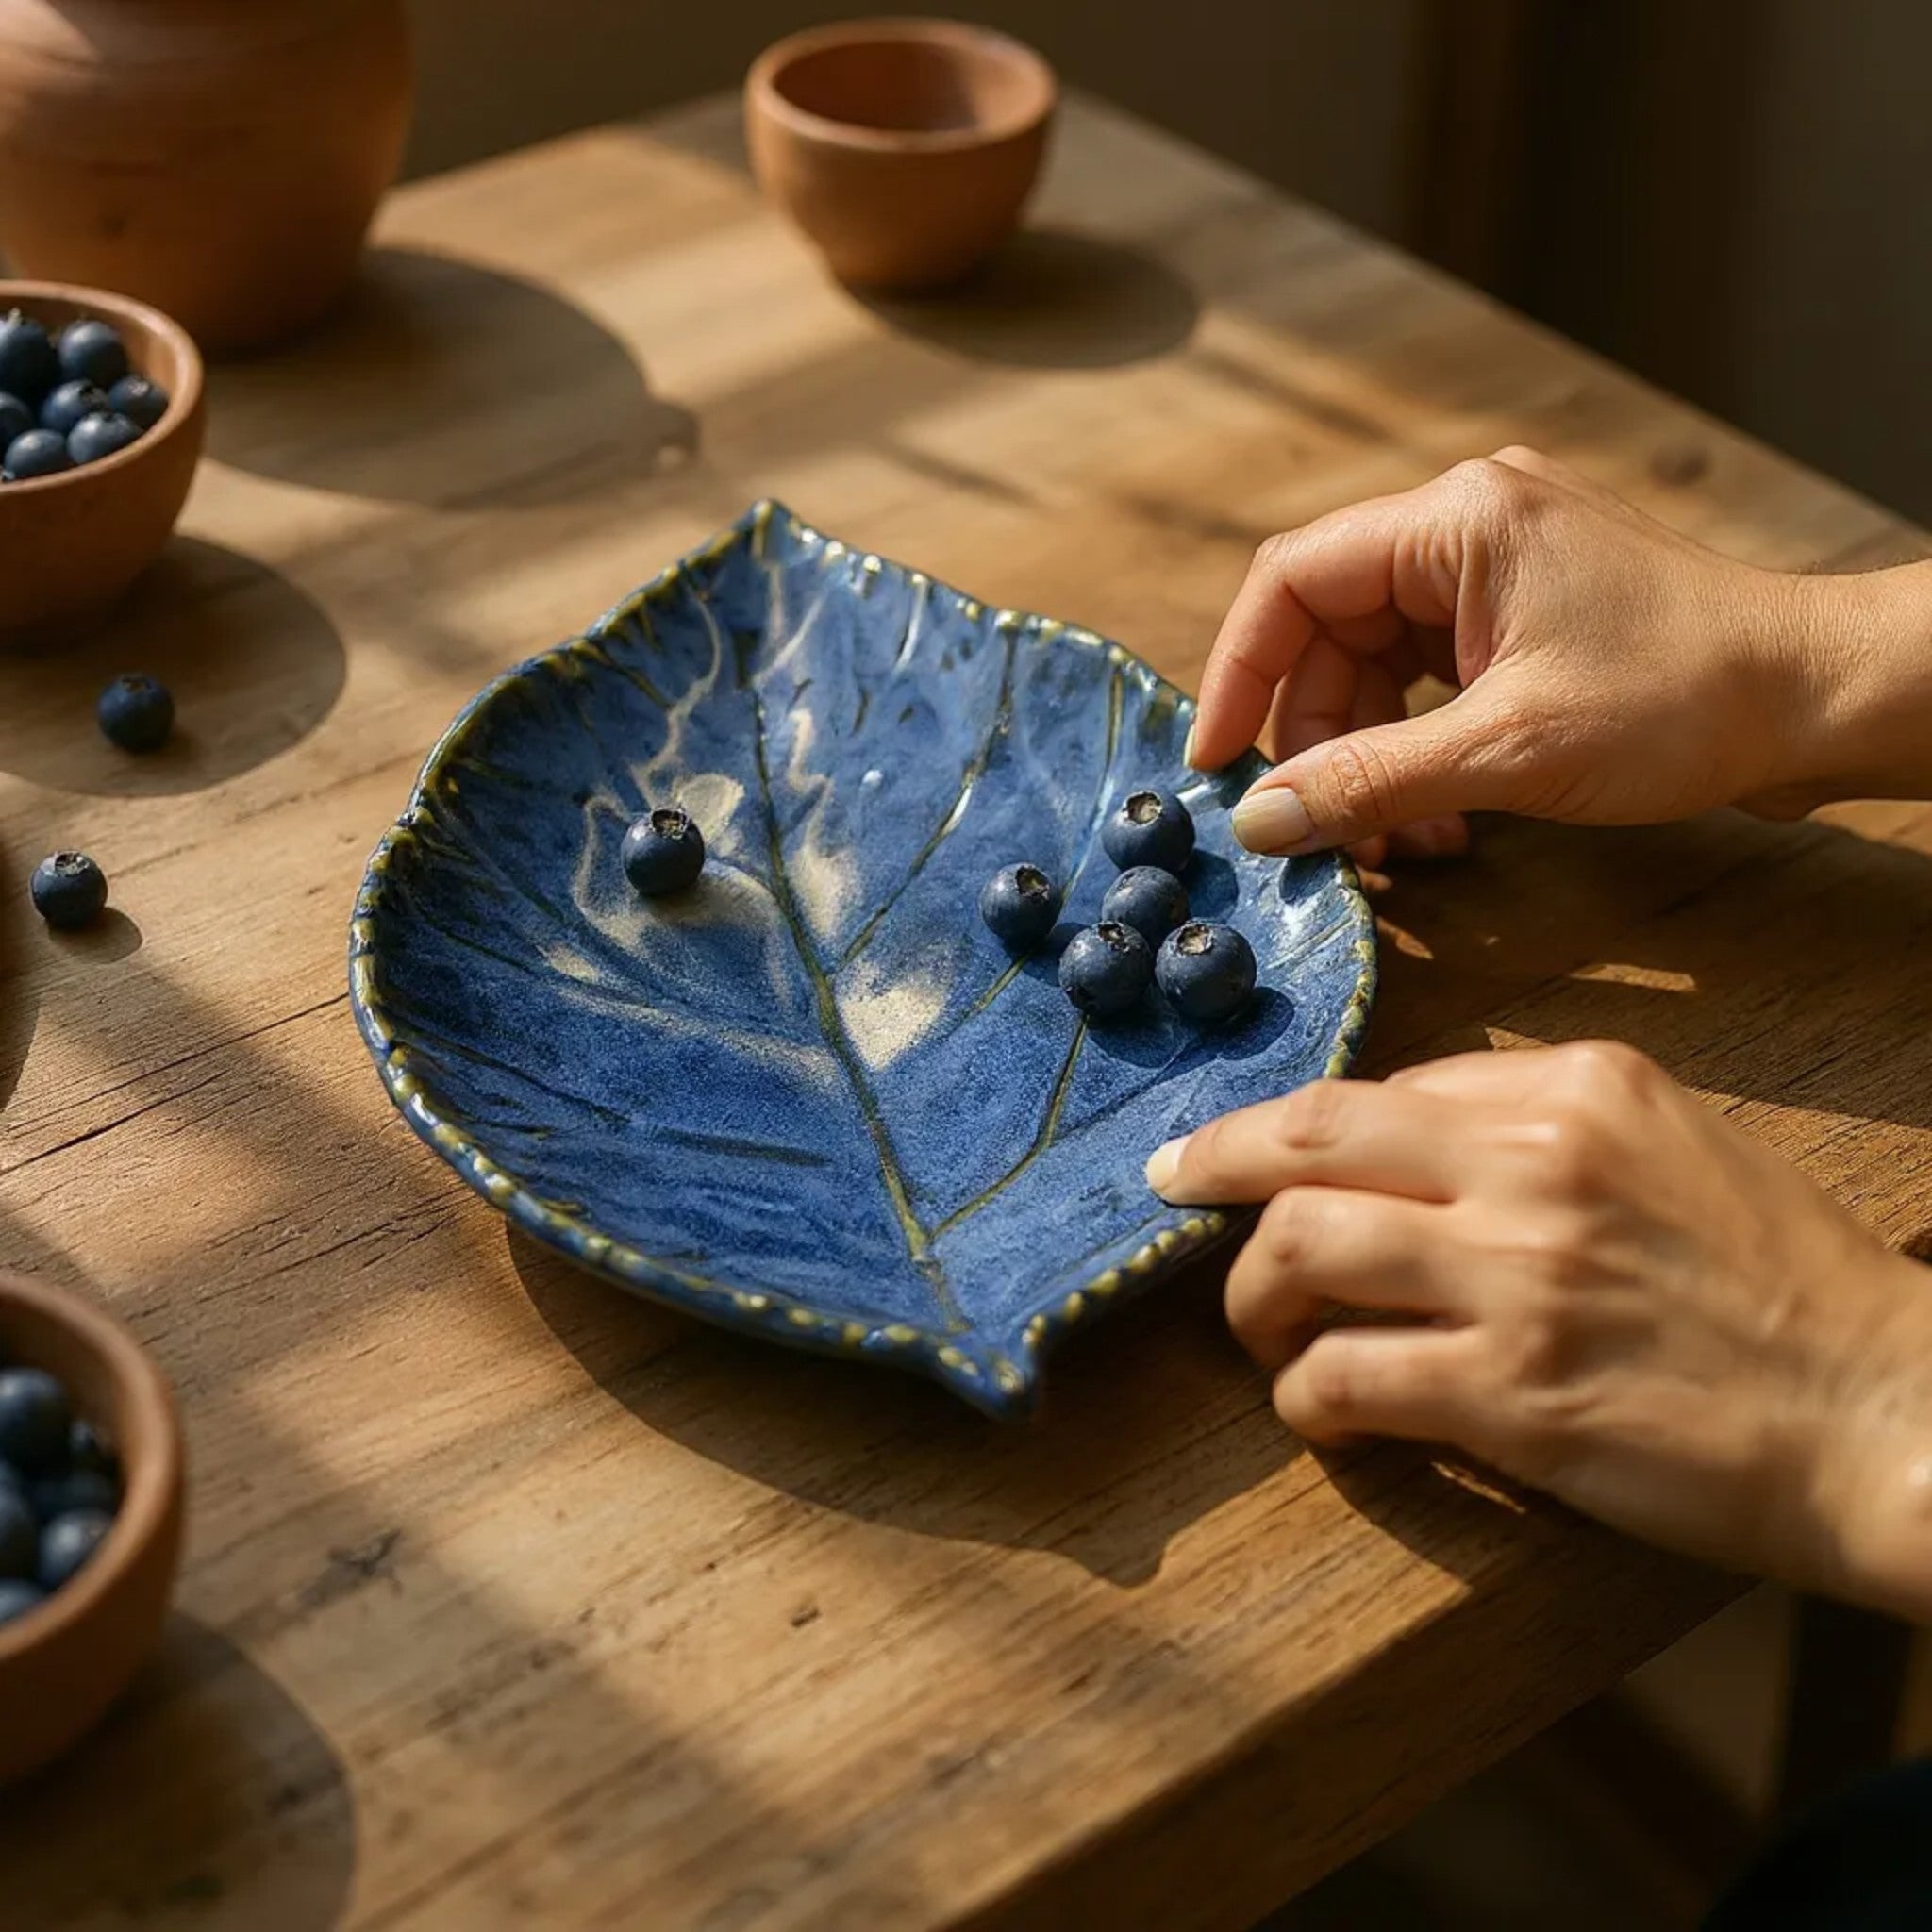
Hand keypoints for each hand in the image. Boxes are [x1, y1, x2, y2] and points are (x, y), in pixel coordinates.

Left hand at [1145, 1042, 1931, 1617]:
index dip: (1295, 1127)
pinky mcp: (1509, 1396)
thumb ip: (1537, 1123)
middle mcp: (1533, 1163)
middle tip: (1171, 1185)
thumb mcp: (1670, 1144)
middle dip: (1214, 1160)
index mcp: (1575, 1087)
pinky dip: (1305, 1398)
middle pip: (1308, 1138)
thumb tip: (1401, 1136)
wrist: (1884, 1412)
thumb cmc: (1781, 1283)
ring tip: (1264, 1332)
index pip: (1382, 1089)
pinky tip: (1321, 1411)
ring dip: (1251, 1297)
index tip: (1244, 1149)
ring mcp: (1515, 1278)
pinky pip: (1341, 1378)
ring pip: (1298, 1250)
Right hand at [1189, 447, 1911, 863]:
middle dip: (1313, 738)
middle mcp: (1466, 526)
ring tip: (1391, 844)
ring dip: (1365, 759)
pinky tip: (1433, 820)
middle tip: (1316, 829)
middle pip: (1328, 630)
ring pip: (1373, 665)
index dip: (1239, 672)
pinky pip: (1426, 681)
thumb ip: (1368, 782)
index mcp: (1456, 521)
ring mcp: (1496, 570)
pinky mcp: (1522, 617)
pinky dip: (1413, 751)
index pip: (1292, 579)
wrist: (1820, 700)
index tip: (1218, 764)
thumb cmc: (1685, 701)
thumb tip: (1260, 821)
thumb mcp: (1507, 751)